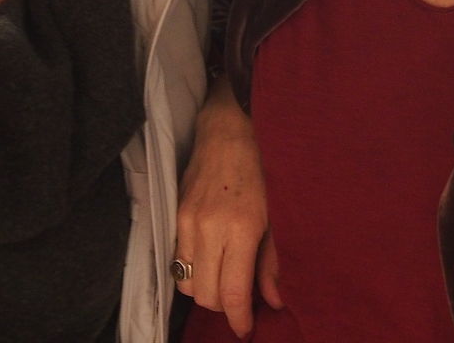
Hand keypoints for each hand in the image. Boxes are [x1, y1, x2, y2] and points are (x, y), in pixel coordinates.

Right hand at [174, 77, 282, 336]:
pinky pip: (178, 262)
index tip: (246, 328)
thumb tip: (274, 300)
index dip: (239, 318)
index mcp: (241, 228)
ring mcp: (188, 223)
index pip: (232, 292)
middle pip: (207, 295)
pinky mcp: (175, 216)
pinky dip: (193, 272)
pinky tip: (210, 262)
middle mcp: (210, 229)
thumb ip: (273, 260)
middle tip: (242, 299)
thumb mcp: (278, 213)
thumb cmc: (262, 168)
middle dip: (224, 306)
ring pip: (188, 283)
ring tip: (226, 279)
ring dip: (207, 290)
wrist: (227, 130)